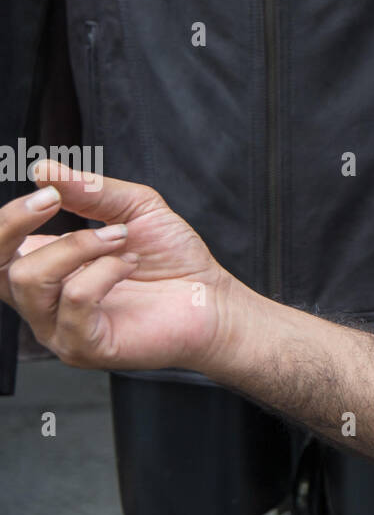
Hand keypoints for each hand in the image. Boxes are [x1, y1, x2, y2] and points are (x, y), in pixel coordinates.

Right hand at [1, 159, 238, 372]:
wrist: (212, 297)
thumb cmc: (171, 256)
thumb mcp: (133, 208)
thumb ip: (89, 191)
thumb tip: (43, 168)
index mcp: (46, 267)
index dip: (9, 218)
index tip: (48, 190)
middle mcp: (43, 301)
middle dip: (12, 224)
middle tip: (52, 199)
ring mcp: (58, 328)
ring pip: (32, 280)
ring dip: (79, 245)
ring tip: (121, 239)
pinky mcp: (83, 346)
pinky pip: (74, 301)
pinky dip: (104, 272)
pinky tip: (130, 265)